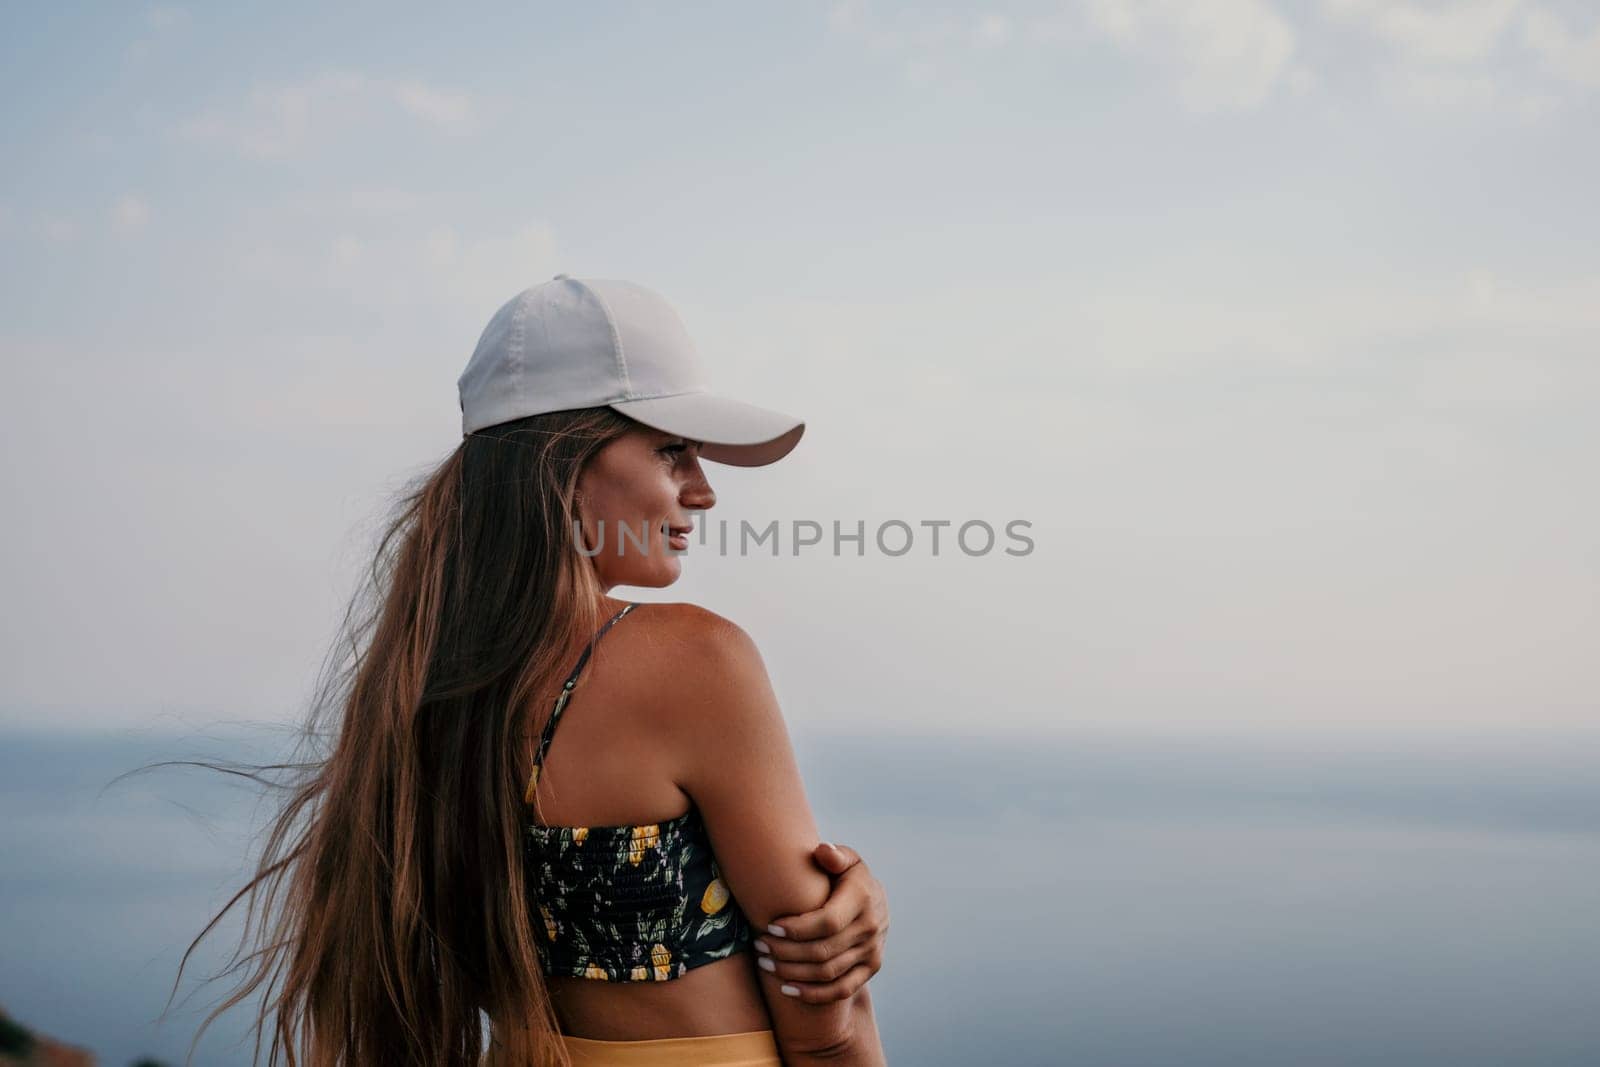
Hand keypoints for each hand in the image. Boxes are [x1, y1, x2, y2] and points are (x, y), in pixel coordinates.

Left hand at [752, 842, 888, 1003]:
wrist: (876, 900)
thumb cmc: (847, 876)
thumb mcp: (846, 859)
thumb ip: (834, 855)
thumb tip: (823, 851)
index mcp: (863, 899)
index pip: (827, 922)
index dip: (797, 929)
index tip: (769, 926)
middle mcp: (871, 928)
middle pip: (823, 951)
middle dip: (785, 951)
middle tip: (759, 945)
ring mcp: (872, 952)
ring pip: (828, 973)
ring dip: (792, 972)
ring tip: (765, 963)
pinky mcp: (870, 969)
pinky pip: (841, 990)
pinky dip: (813, 994)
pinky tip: (787, 989)